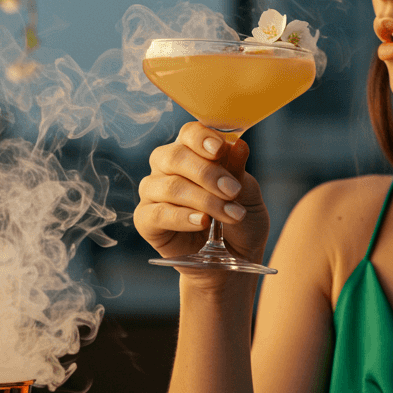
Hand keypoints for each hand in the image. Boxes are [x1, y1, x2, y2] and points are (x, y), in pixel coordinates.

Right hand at [134, 122, 269, 266]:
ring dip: (204, 200)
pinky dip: (182, 217)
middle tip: (232, 192)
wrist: (232, 259)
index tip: (220, 149)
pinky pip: (158, 213)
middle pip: (176, 156)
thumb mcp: (248, 195)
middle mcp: (167, 167)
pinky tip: (201, 222)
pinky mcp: (145, 219)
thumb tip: (239, 145)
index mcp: (192, 151)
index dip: (202, 138)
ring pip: (170, 186)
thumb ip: (239, 172)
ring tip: (230, 215)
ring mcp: (153, 192)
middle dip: (207, 173)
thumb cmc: (239, 222)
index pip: (190, 134)